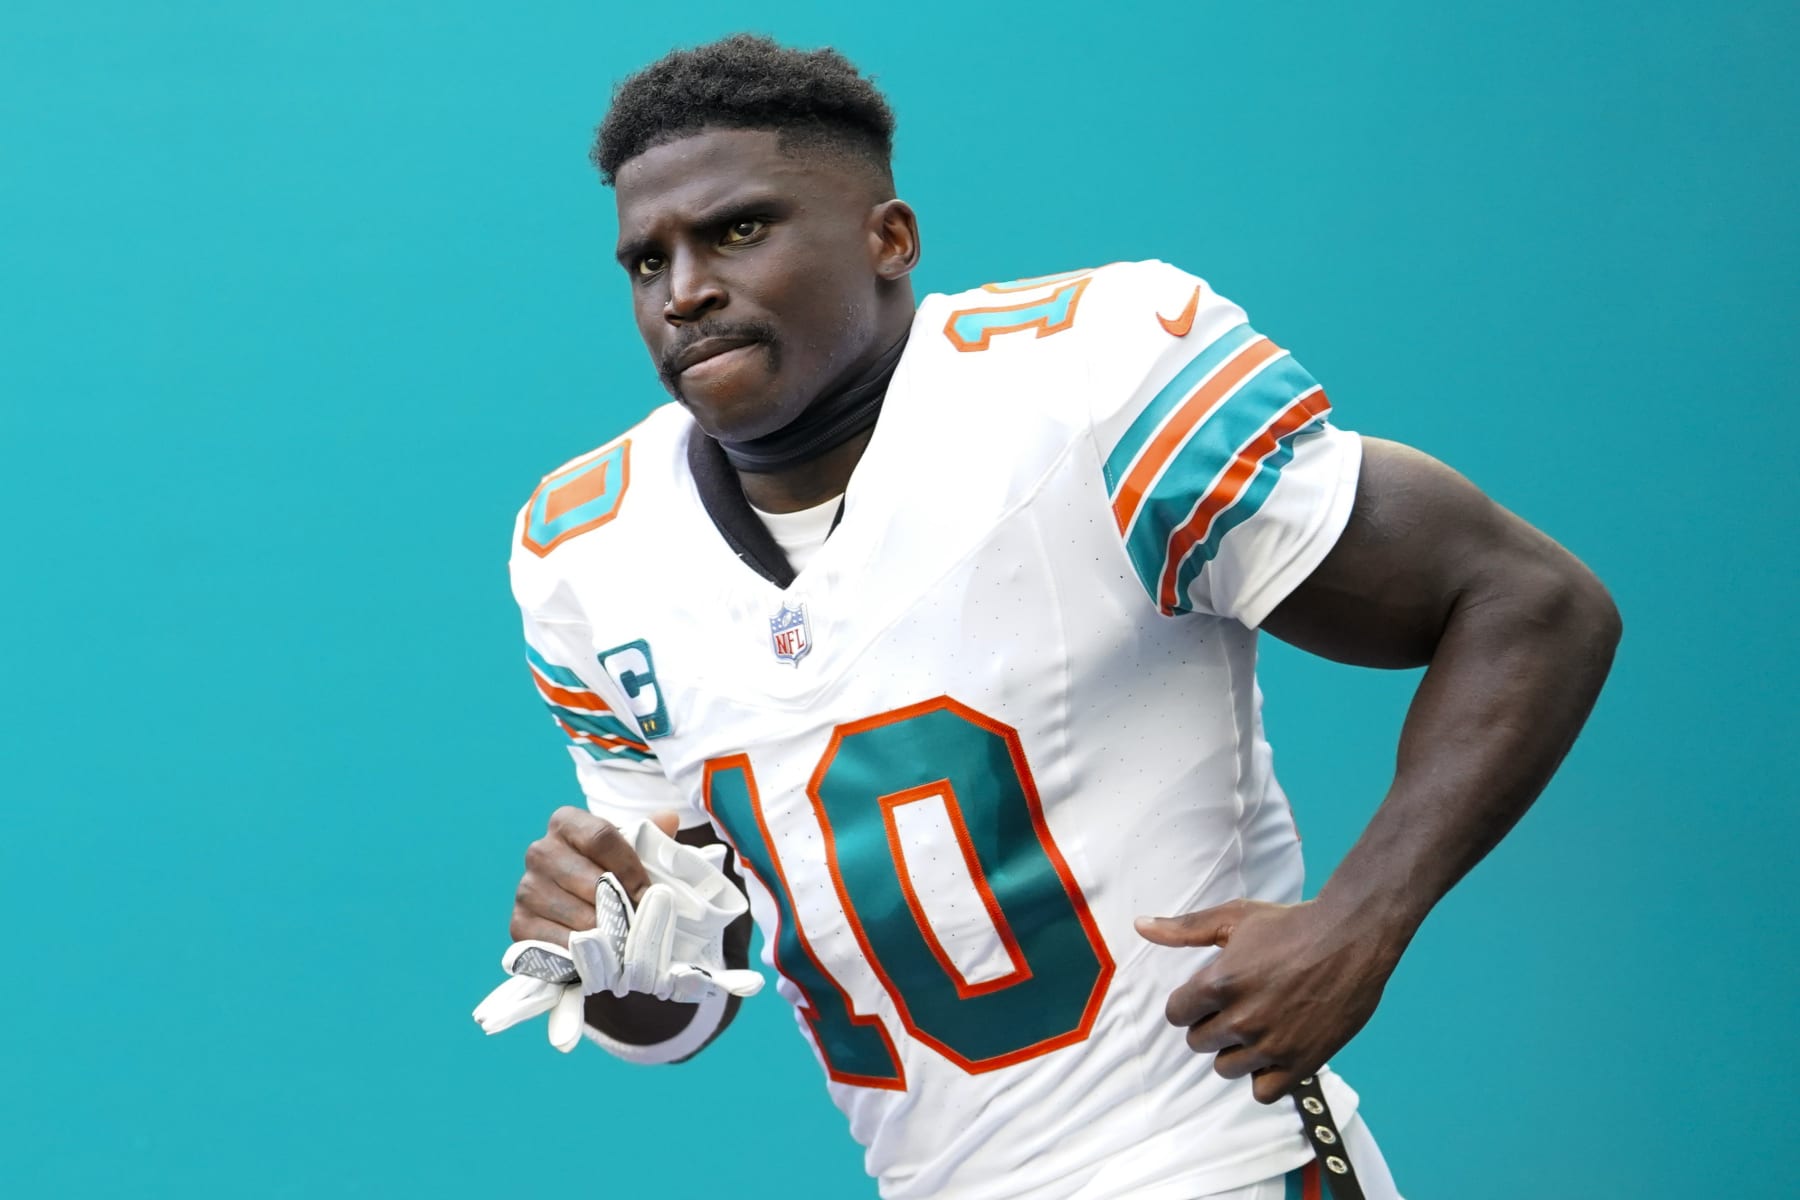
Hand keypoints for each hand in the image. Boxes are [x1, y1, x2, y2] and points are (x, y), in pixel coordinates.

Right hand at [509, 807, 679, 947]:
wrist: (581, 905)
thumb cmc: (611, 871)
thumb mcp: (630, 850)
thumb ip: (649, 835)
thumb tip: (668, 818)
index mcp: (566, 822)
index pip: (601, 837)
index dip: (630, 867)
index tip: (649, 894)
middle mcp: (540, 851)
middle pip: (590, 879)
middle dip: (621, 905)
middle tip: (643, 924)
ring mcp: (526, 888)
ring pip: (577, 914)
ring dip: (607, 932)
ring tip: (627, 941)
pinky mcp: (519, 923)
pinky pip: (556, 942)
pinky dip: (583, 953)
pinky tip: (601, 954)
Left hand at [1135, 898, 1402, 1103]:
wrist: (1352, 937)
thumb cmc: (1291, 924)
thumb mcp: (1233, 918)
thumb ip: (1183, 929)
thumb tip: (1141, 926)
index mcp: (1219, 984)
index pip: (1176, 1015)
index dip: (1189, 1004)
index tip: (1207, 996)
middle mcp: (1242, 1019)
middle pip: (1199, 1042)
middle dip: (1211, 1025)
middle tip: (1237, 1006)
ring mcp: (1272, 1044)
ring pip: (1227, 1068)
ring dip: (1235, 1051)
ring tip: (1256, 1026)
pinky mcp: (1302, 1062)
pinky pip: (1263, 1091)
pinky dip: (1265, 1077)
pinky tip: (1273, 1051)